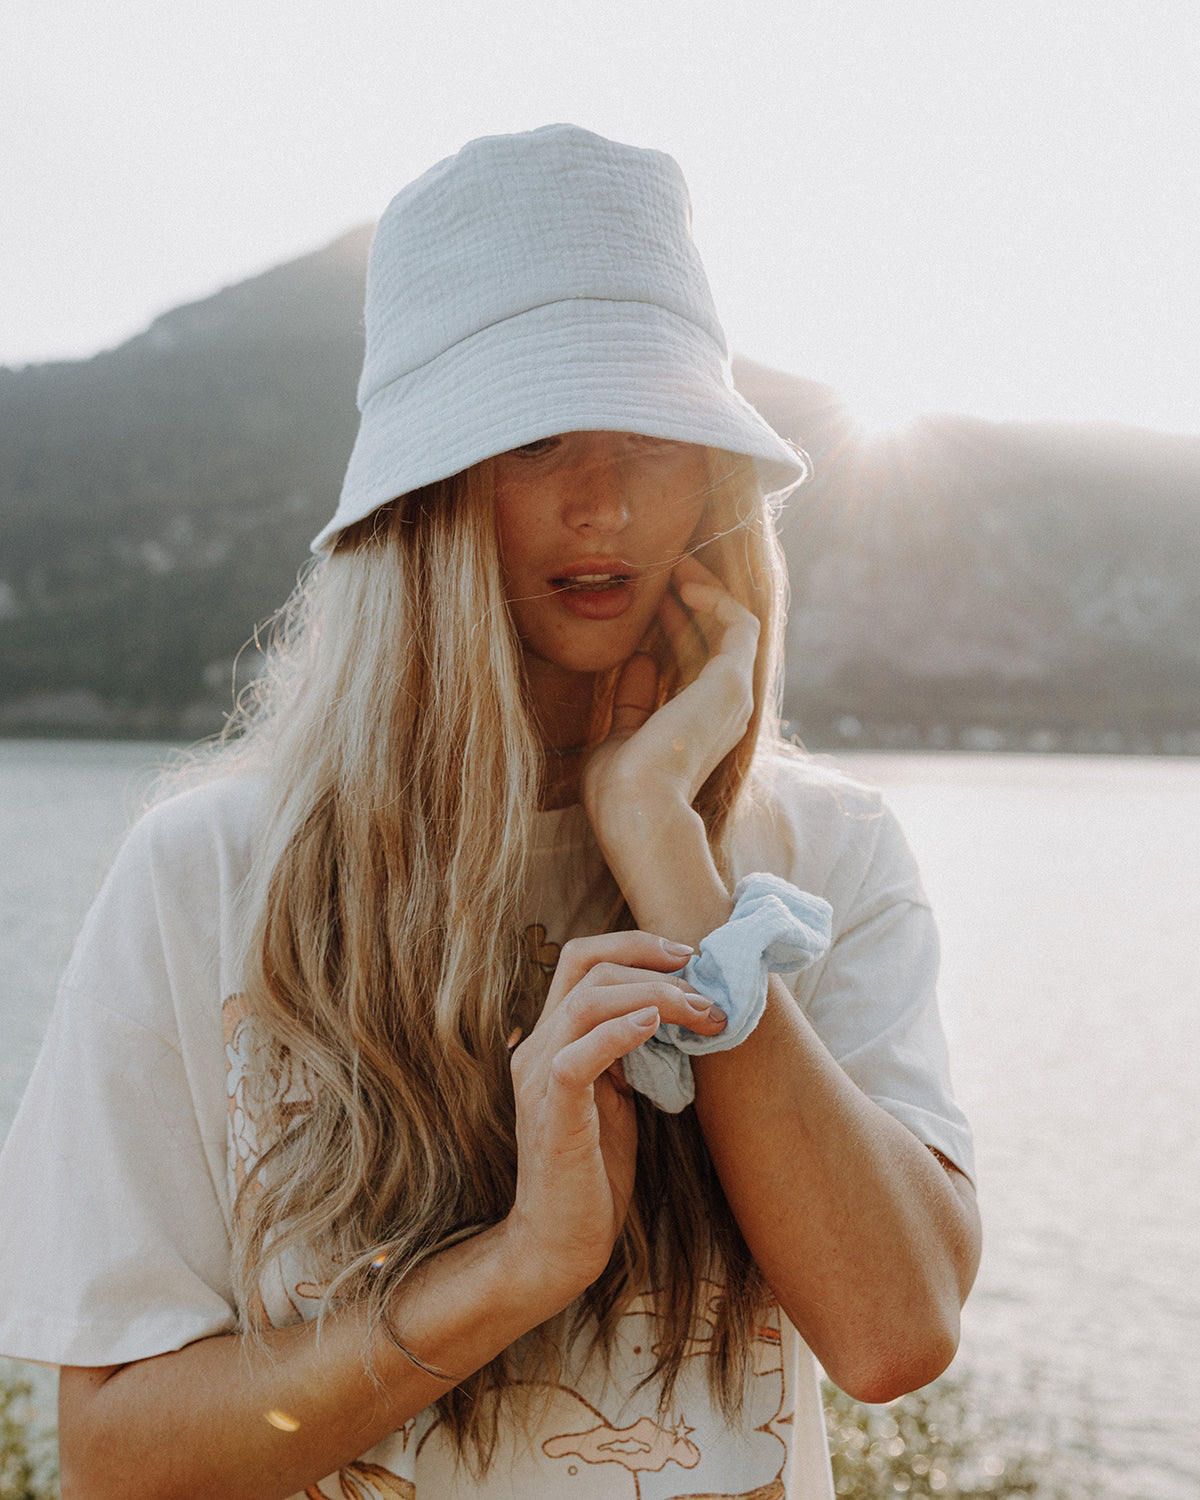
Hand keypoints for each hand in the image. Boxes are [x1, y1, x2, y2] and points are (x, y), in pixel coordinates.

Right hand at [502, 930, 725, 1307]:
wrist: (560, 1243)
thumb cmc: (593, 1172)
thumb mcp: (618, 1097)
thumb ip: (631, 1052)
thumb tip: (678, 1012)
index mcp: (552, 1037)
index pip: (582, 959)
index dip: (635, 945)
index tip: (689, 958)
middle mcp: (537, 1046)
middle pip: (584, 964)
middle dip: (653, 962)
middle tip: (706, 987)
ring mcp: (538, 1077)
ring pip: (586, 1001)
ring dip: (653, 995)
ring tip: (699, 1011)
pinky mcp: (551, 1113)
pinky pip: (576, 1057)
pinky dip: (617, 1033)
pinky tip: (653, 1026)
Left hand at [583, 554, 758, 847]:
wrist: (637, 809)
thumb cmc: (622, 789)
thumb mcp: (621, 735)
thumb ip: (633, 700)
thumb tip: (638, 660)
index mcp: (701, 726)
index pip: (696, 665)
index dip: (676, 627)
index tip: (650, 602)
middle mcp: (726, 710)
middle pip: (716, 641)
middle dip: (690, 603)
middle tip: (662, 571)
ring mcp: (734, 695)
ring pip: (732, 627)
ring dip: (705, 591)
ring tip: (674, 563)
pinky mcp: (733, 680)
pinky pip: (739, 624)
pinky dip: (716, 598)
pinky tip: (685, 582)